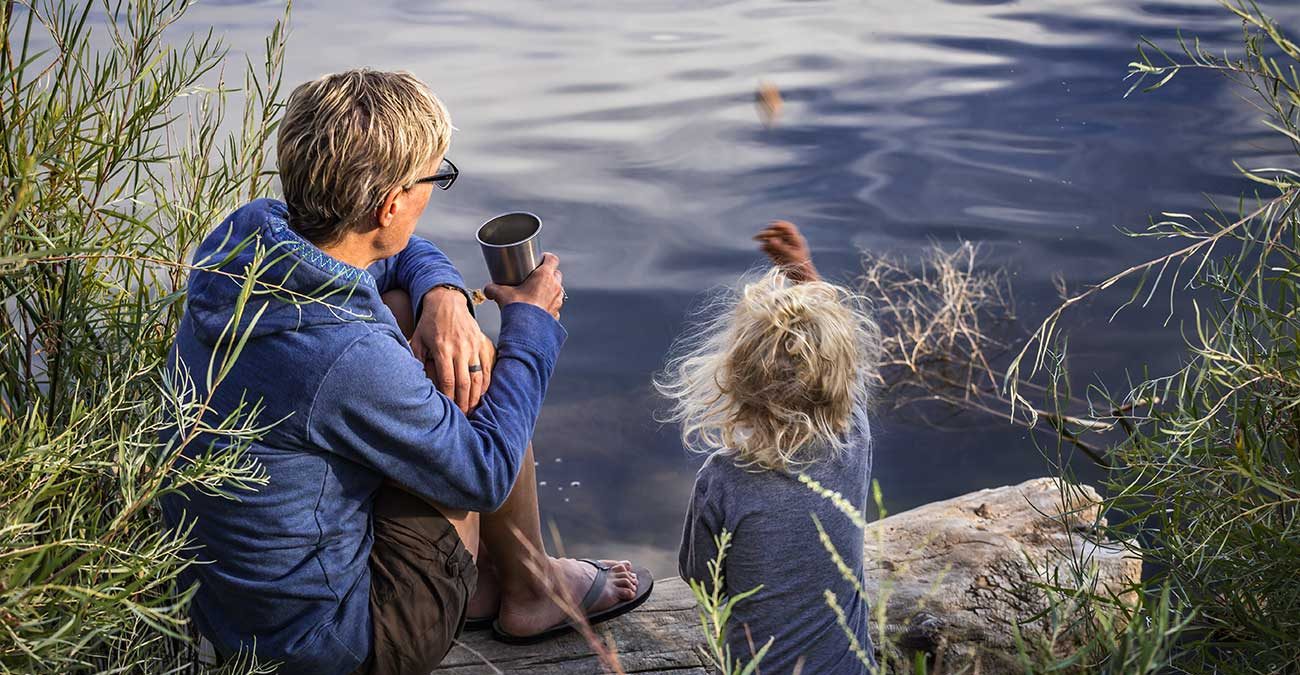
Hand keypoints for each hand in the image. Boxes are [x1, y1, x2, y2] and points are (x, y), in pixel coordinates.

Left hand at [410, 287, 495, 413]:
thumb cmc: (430, 322)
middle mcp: (460, 348)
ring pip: (478, 377)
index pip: (447, 380)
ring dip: (476, 395)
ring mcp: (473, 346)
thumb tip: (415, 381)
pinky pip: (487, 366)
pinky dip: (486, 382)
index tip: (447, 409)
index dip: (448, 397)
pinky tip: (482, 392)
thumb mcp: (417, 339)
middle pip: (464, 382)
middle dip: (464, 402)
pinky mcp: (482, 343)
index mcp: (442, 348)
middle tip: (462, 416)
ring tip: (473, 408)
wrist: (447, 300)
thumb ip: (416, 360)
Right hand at [484, 253, 564, 319]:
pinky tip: (540, 308)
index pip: (552, 259)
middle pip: (556, 274)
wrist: (526, 330)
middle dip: (549, 274)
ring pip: (557, 290)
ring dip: (550, 289)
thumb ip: (493, 289)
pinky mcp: (556, 314)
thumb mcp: (501, 294)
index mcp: (544, 275)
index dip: (547, 257)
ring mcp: (557, 301)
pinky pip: (555, 306)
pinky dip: (549, 305)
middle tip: (536, 277)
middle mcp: (555, 287)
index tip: (540, 259)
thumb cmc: (517, 308)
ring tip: (538, 293)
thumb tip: (487, 289)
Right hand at [755, 220, 819, 282]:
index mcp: (796, 240)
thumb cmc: (800, 266)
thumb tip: (772, 239)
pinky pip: (771, 249)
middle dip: (767, 233)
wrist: (801, 278)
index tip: (771, 226)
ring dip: (764, 239)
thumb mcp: (791, 256)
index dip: (779, 225)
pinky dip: (765, 247)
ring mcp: (783, 248)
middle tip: (758, 235)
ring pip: (772, 240)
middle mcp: (789, 242)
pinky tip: (761, 248)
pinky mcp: (778, 255)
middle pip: (777, 233)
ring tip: (755, 239)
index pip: (788, 228)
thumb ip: (781, 247)